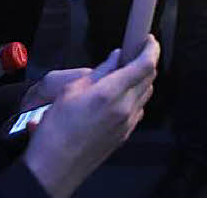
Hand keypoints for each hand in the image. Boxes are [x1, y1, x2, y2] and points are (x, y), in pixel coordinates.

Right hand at [22, 36, 159, 197]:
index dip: (151, 48)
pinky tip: (120, 94)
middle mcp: (125, 109)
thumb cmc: (57, 132)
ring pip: (146, 94)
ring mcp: (127, 124)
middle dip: (146, 61)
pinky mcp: (125, 135)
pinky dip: (136, 96)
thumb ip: (99, 71)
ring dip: (142, 79)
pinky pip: (139, 109)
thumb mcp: (72, 90)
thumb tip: (114, 58)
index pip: (145, 65)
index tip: (148, 40)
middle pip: (150, 78)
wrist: (55, 167)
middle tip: (135, 52)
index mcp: (111, 93)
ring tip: (125, 72)